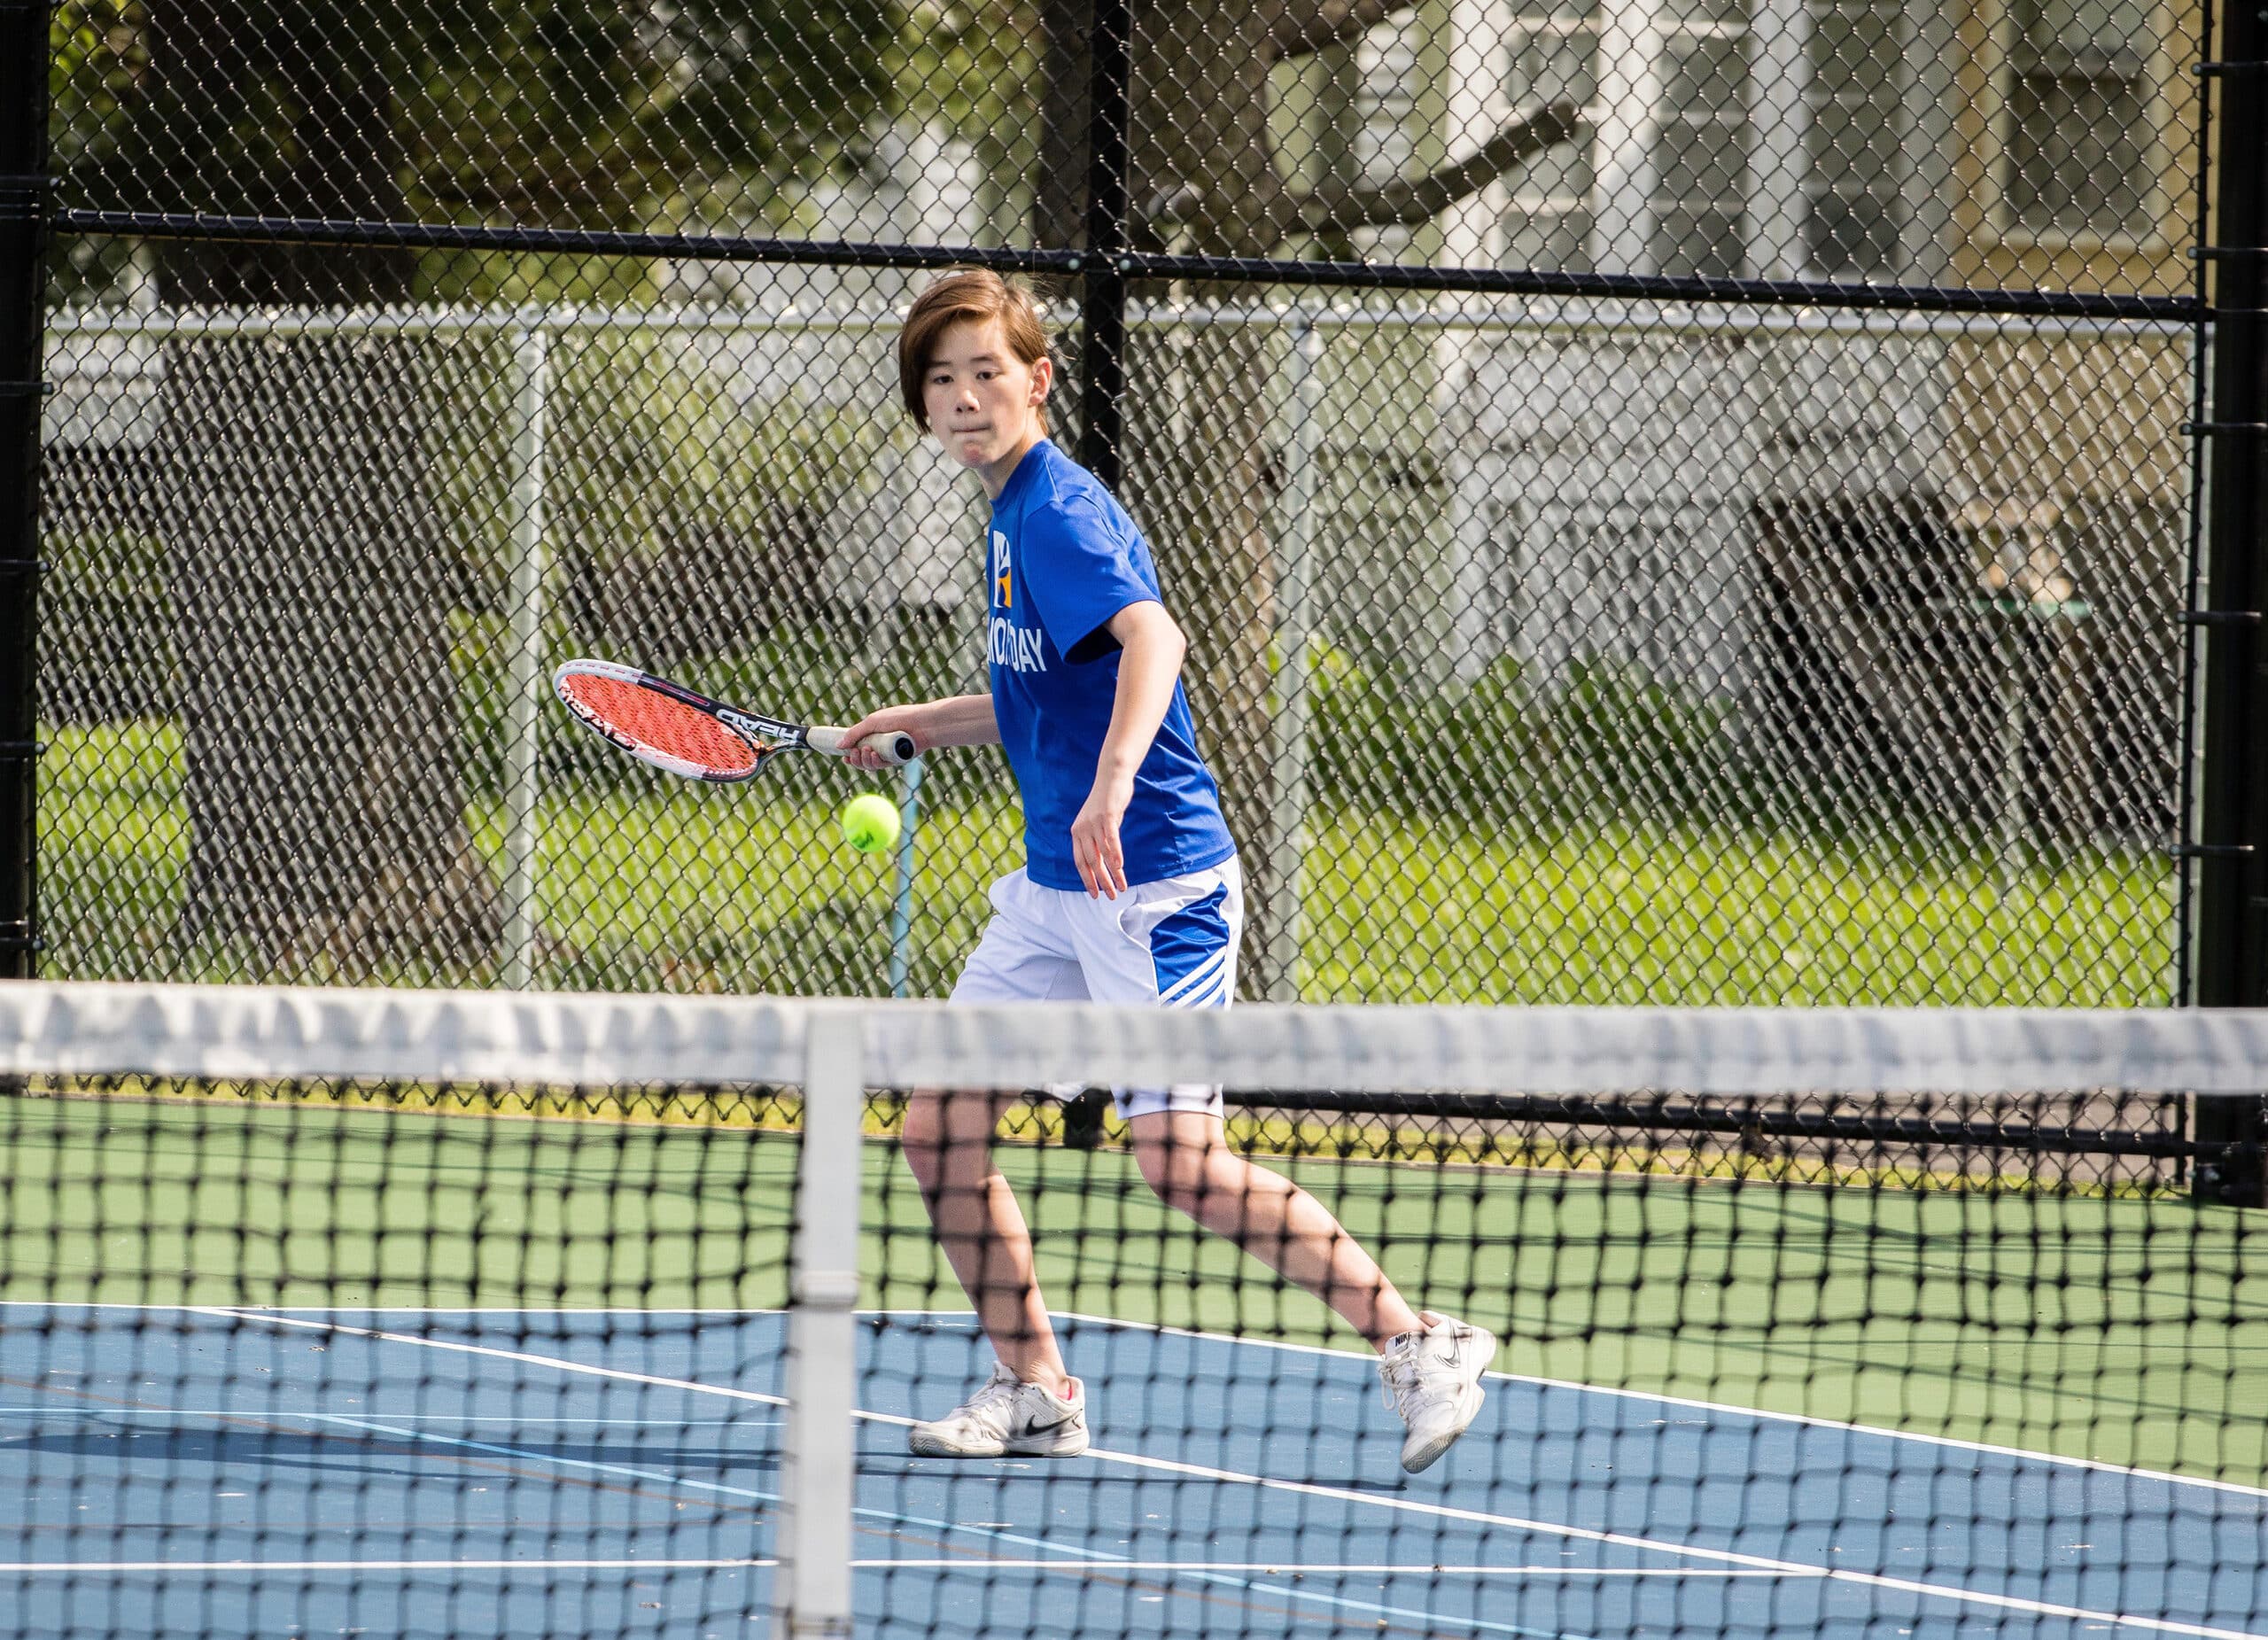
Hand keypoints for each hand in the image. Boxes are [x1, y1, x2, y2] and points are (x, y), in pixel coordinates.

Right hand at [836, 706, 922, 770]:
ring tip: (865, 751)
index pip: (857, 749)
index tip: (844, 757)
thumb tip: (838, 746)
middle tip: (854, 752)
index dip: (850, 756)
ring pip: (872, 765)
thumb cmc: (898, 718)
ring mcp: (889, 754)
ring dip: (864, 761)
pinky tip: (873, 756)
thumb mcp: (872, 722)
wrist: (921, 723)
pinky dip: (876, 763)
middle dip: (856, 759)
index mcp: (873, 735)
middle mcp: (880, 746)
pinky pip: (883, 766)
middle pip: (862, 760)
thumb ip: (854, 733)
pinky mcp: (898, 760)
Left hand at [1070, 770, 1135, 898]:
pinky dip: (1115, 854)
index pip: (1080, 862)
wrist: (1111, 776)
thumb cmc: (1106, 802)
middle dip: (1102, 882)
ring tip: (1122, 886)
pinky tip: (1120, 866)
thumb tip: (1105, 860)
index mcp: (1077, 833)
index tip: (1096, 895)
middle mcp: (1082, 829)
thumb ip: (1098, 840)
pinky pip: (1110, 839)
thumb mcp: (1098, 823)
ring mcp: (1093, 823)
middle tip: (1112, 896)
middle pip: (1091, 863)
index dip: (1088, 880)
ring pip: (1102, 855)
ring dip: (1113, 873)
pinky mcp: (1106, 816)